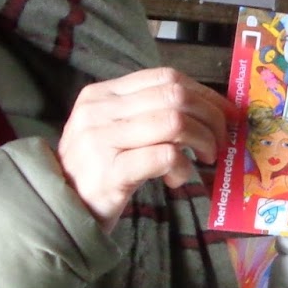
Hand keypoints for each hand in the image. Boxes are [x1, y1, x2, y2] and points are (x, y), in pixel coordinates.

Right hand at [57, 67, 234, 230]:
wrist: (62, 210)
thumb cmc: (99, 171)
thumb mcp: (117, 132)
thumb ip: (150, 114)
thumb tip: (211, 109)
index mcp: (102, 94)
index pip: (165, 77)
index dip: (204, 93)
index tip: (225, 114)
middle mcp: (99, 111)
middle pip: (175, 96)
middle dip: (211, 118)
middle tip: (219, 143)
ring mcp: (101, 140)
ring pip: (174, 122)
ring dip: (203, 141)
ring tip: (204, 159)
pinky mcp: (110, 172)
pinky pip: (164, 156)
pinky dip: (183, 167)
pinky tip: (177, 178)